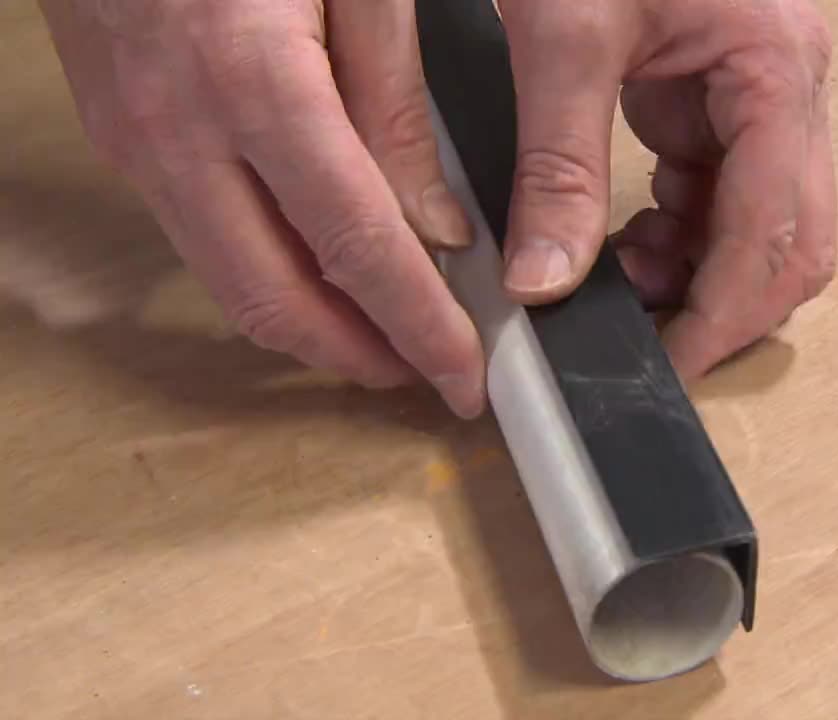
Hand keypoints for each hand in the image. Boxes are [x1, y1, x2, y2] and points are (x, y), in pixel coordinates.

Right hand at [40, 0, 486, 417]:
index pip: (357, 247)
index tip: (468, 376)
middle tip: (428, 374)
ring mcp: (137, 138)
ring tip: (388, 338)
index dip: (418, 327)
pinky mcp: (122, 133)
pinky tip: (323, 272)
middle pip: (274, 298)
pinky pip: (200, 237)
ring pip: (228, 282)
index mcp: (255, 80)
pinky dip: (269, 275)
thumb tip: (436, 226)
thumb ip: (397, 107)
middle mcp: (179, 129)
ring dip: (312, 327)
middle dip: (359, 356)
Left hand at [498, 0, 836, 376]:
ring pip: (763, 232)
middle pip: (794, 243)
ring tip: (618, 276)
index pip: (775, 230)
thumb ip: (556, 164)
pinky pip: (722, 202)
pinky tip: (625, 241)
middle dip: (725, 305)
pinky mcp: (725, 105)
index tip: (661, 369)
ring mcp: (764, 101)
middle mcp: (790, 91)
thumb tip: (540, 286)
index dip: (722, 314)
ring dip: (699, 276)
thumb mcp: (566, 34)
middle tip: (644, 341)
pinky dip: (679, 240)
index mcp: (776, 70)